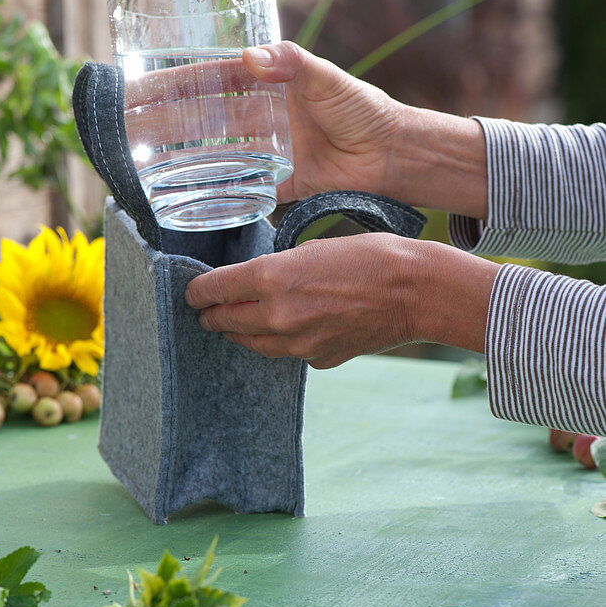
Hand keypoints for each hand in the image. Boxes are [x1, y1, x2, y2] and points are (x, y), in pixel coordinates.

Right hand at [122, 41, 487, 217]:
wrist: (391, 155)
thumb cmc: (362, 108)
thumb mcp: (326, 78)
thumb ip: (291, 64)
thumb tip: (253, 55)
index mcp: (265, 84)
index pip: (207, 81)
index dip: (171, 85)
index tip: (138, 91)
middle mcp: (258, 117)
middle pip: (201, 119)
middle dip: (164, 123)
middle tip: (127, 131)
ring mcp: (264, 151)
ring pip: (212, 153)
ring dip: (180, 158)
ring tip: (143, 164)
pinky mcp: (276, 184)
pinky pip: (238, 189)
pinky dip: (213, 194)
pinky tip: (184, 198)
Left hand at [184, 234, 498, 367]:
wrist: (416, 292)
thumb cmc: (372, 256)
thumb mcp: (315, 246)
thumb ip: (279, 267)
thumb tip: (259, 280)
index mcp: (271, 278)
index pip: (213, 290)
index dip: (196, 291)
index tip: (191, 292)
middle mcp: (277, 316)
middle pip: (224, 321)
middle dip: (211, 314)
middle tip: (205, 309)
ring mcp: (297, 344)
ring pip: (250, 343)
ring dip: (238, 332)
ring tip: (231, 324)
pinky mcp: (317, 359)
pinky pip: (285, 352)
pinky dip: (279, 341)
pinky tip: (284, 329)